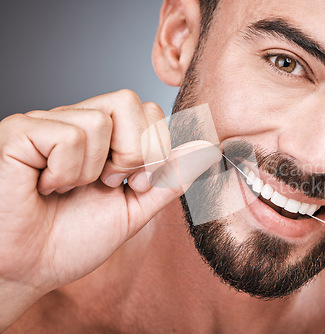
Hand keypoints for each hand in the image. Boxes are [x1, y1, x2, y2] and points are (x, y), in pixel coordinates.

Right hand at [0, 90, 220, 329]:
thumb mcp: (136, 208)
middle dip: (134, 154)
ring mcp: (48, 123)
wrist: (29, 269)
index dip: (155, 148)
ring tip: (70, 188)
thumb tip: (209, 148)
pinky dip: (66, 172)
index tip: (136, 184)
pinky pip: (70, 134)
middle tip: (109, 183)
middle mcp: (78, 122)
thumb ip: (171, 177)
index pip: (149, 110)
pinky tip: (45, 186)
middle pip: (131, 101)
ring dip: (96, 168)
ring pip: (102, 118)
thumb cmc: (74, 239)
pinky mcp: (20, 131)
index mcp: (106, 138)